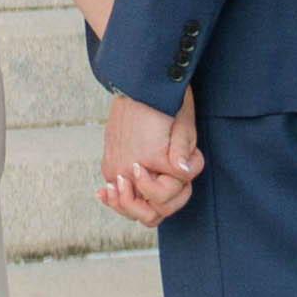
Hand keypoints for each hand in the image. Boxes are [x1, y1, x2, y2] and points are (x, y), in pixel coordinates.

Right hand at [101, 89, 201, 222]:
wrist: (136, 82)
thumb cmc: (165, 101)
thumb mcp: (184, 124)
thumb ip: (184, 154)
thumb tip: (184, 173)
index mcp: (149, 160)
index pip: (169, 196)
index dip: (185, 182)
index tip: (188, 158)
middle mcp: (127, 170)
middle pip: (149, 214)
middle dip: (168, 201)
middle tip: (176, 180)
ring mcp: (115, 168)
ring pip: (130, 209)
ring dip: (146, 203)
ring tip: (155, 187)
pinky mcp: (108, 164)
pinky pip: (116, 194)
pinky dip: (123, 198)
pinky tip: (125, 192)